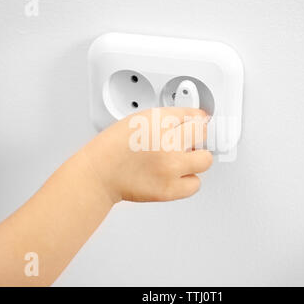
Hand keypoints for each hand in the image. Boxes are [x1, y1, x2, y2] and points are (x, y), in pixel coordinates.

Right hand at [81, 107, 212, 202]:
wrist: (99, 174)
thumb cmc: (113, 148)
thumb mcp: (138, 120)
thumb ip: (164, 120)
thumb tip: (189, 122)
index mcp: (158, 120)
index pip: (194, 114)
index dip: (196, 118)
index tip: (197, 122)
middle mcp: (167, 141)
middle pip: (203, 134)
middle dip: (197, 136)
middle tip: (189, 141)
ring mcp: (170, 166)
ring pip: (205, 160)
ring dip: (196, 160)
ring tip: (182, 160)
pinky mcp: (169, 189)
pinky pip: (195, 184)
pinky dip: (188, 181)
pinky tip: (176, 175)